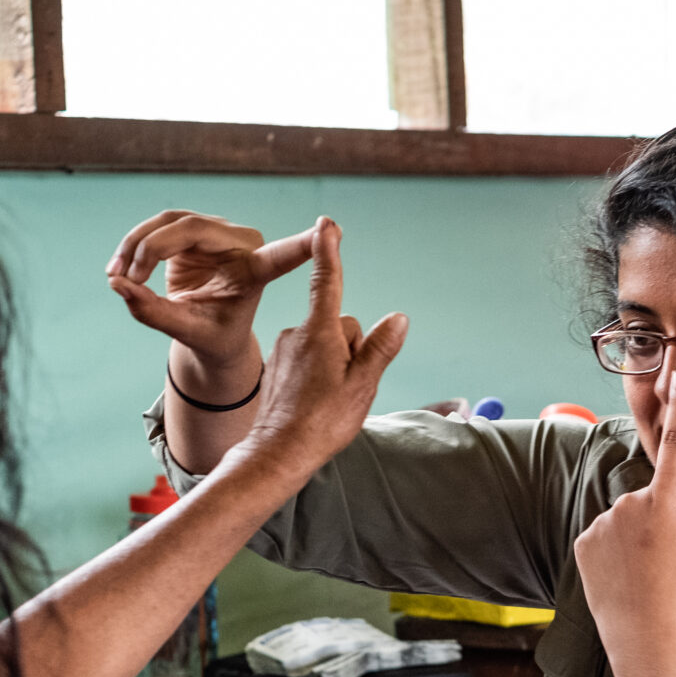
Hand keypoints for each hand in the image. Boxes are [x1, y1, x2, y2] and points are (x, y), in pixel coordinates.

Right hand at [106, 209, 318, 381]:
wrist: (208, 333)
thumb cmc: (214, 337)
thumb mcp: (189, 333)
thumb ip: (157, 313)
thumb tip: (119, 286)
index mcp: (256, 272)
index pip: (282, 255)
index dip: (301, 243)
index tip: (332, 226)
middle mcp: (241, 244)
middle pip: (191, 228)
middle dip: (152, 249)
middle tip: (127, 278)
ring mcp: (215, 232)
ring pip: (169, 222)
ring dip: (136, 245)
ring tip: (116, 277)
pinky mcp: (192, 231)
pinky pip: (156, 227)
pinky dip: (133, 246)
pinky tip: (118, 272)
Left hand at [233, 218, 407, 477]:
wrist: (278, 453)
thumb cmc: (322, 422)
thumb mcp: (362, 386)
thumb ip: (380, 349)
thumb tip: (397, 318)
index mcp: (320, 333)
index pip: (328, 282)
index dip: (330, 251)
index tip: (327, 224)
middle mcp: (298, 334)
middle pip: (340, 325)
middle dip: (352, 346)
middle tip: (348, 386)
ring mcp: (286, 350)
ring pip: (325, 343)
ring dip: (336, 362)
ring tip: (330, 398)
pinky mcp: (280, 366)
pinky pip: (309, 358)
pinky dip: (318, 373)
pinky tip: (316, 401)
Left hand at [574, 372, 675, 654]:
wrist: (642, 636)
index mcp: (663, 503)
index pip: (674, 446)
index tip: (674, 377)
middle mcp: (628, 504)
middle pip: (650, 499)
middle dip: (659, 518)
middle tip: (667, 559)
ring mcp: (602, 522)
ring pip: (625, 519)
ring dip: (635, 537)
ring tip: (644, 574)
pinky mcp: (583, 541)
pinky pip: (604, 536)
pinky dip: (613, 551)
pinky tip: (623, 577)